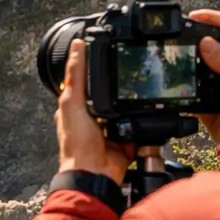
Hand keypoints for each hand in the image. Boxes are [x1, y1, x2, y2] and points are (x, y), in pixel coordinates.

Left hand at [55, 40, 133, 183]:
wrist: (95, 173)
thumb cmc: (77, 142)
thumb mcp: (72, 102)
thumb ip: (75, 76)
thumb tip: (76, 46)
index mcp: (77, 106)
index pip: (87, 79)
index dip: (96, 64)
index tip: (108, 47)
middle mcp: (94, 116)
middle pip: (110, 91)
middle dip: (120, 83)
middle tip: (131, 67)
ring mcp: (112, 127)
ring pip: (126, 106)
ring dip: (132, 101)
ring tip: (142, 87)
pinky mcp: (127, 137)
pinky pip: (139, 124)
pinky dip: (143, 119)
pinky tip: (147, 110)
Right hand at [189, 9, 219, 142]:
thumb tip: (207, 45)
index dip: (216, 19)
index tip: (196, 17)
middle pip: (214, 46)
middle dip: (197, 38)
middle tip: (179, 35)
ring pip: (202, 68)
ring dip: (189, 62)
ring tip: (175, 56)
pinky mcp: (210, 108)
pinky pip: (193, 95)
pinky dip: (184, 89)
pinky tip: (177, 84)